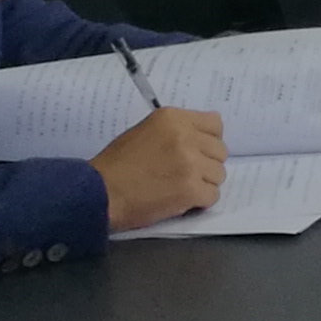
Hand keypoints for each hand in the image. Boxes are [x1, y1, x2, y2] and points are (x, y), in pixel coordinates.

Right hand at [92, 105, 226, 229]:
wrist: (99, 193)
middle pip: (220, 150)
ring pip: (219, 174)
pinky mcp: (191, 189)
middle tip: (186, 174)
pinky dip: (200, 201)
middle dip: (207, 164)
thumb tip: (200, 137)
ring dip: (204, 183)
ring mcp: (190, 163)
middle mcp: (186, 137)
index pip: (215, 124)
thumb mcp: (146, 132)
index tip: (198, 151)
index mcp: (173, 118)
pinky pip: (212, 195)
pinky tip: (182, 201)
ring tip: (181, 188)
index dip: (208, 140)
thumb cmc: (117, 164)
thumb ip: (175, 130)